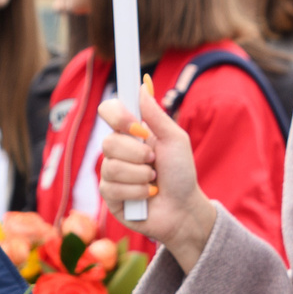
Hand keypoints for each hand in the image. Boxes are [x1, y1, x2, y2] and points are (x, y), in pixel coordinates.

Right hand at [95, 85, 217, 265]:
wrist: (184, 208)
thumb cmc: (181, 174)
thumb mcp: (175, 139)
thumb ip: (157, 114)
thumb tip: (143, 84)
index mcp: (131, 133)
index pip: (109, 112)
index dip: (117, 116)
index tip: (135, 125)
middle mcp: (118, 151)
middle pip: (108, 142)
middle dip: (137, 154)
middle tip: (154, 160)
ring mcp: (111, 173)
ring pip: (111, 166)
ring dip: (140, 175)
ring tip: (153, 180)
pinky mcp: (109, 196)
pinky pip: (112, 188)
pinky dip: (137, 192)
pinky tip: (148, 196)